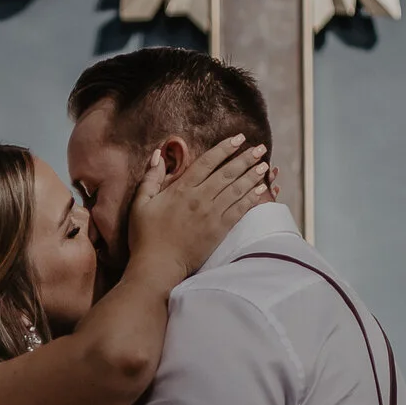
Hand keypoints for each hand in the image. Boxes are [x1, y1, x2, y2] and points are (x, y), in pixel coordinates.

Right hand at [127, 132, 268, 279]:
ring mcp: (211, 215)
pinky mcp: (219, 230)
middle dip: (246, 158)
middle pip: (227, 173)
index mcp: (181, 189)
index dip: (224, 148)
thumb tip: (158, 155)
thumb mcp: (141, 203)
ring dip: (252, 176)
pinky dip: (251, 198)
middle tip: (260, 148)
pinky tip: (261, 190)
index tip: (238, 138)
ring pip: (236, 189)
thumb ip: (151, 178)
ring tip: (264, 165)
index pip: (207, 162)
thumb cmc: (146, 236)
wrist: (158, 266)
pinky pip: (239, 210)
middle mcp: (200, 198)